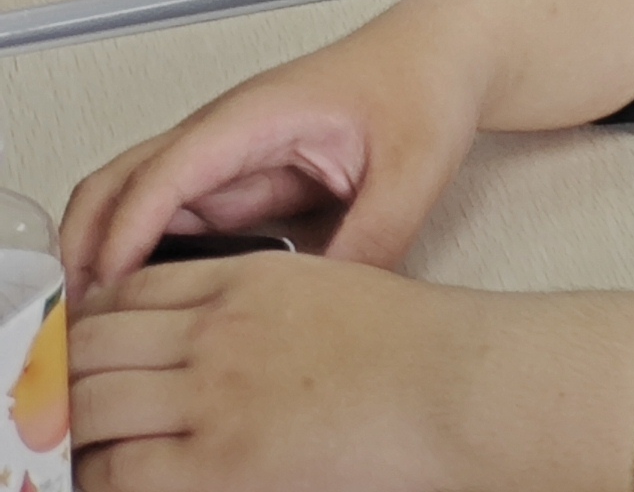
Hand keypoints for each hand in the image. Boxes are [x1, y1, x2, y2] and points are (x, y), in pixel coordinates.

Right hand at [65, 6, 487, 299]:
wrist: (446, 54)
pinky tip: (155, 306)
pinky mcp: (240, 179)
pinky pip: (173, 220)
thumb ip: (372, 239)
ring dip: (109, 256)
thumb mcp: (415, 168)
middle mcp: (224, 134)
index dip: (124, 238)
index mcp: (255, 118)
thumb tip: (324, 308)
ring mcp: (226, 157)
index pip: (161, 177)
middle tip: (84, 323)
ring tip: (110, 328)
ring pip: (135, 205)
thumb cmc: (424, 85)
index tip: (105, 297)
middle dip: (86, 249)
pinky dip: (145, 258)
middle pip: (116, 185)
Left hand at [69, 253, 633, 491]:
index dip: (89, 322)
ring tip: (64, 451)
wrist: (463, 385)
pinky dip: (97, 476)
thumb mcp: (335, 292)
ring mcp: (215, 394)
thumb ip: (265, 309)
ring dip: (69, 430)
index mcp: (250, 279)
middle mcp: (219, 330)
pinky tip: (102, 478)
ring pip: (93, 405)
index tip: (78, 350)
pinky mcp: (220, 459)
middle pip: (97, 345)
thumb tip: (205, 349)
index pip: (132, 291)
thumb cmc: (421, 348)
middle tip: (52, 406)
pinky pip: (120, 471)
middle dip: (62, 378)